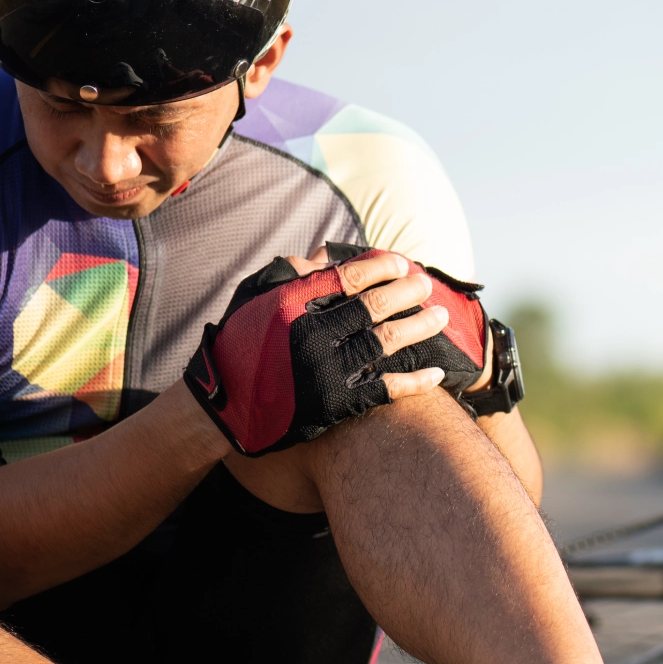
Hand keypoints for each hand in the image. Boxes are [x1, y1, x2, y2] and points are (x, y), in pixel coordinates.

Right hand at [183, 246, 486, 455]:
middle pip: (375, 306)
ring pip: (386, 342)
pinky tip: (437, 373)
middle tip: (427, 283)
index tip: (401, 262)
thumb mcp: (254, 300)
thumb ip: (289, 276)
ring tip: (440, 316)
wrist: (222, 408)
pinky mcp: (335, 404)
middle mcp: (311, 334)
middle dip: (407, 291)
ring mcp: (325, 370)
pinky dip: (415, 381)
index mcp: (291, 303)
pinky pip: (385, 388)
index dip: (380, 266)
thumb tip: (326, 255)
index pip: (349, 276)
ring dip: (419, 327)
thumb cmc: (239, 345)